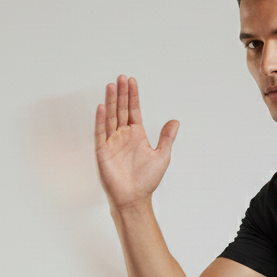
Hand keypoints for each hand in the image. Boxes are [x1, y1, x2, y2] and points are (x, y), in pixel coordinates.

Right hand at [94, 75, 178, 210]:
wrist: (134, 198)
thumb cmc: (147, 180)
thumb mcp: (162, 156)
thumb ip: (167, 138)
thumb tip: (175, 122)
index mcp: (137, 135)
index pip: (133, 111)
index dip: (133, 96)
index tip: (132, 81)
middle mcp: (123, 136)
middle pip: (121, 110)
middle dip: (121, 94)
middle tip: (121, 78)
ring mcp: (112, 142)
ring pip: (111, 117)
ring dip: (110, 101)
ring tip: (111, 85)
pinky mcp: (103, 151)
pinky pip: (101, 132)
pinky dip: (101, 120)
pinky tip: (102, 107)